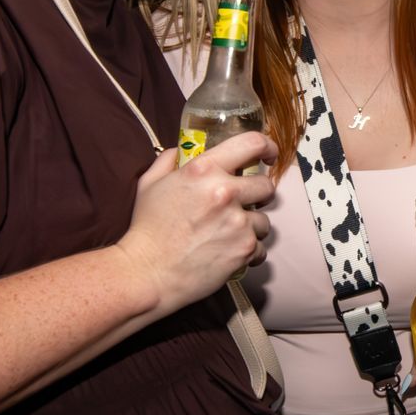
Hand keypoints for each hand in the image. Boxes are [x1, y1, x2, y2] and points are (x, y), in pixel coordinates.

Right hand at [116, 133, 276, 313]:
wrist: (146, 271)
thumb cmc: (147, 229)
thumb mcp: (150, 184)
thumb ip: (168, 161)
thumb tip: (180, 151)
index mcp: (203, 170)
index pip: (251, 143)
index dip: (266, 147)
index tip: (268, 155)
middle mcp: (225, 191)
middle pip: (266, 186)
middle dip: (258, 195)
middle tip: (243, 204)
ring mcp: (238, 221)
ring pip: (264, 221)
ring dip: (251, 227)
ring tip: (228, 235)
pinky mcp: (244, 248)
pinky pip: (260, 247)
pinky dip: (248, 252)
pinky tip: (228, 253)